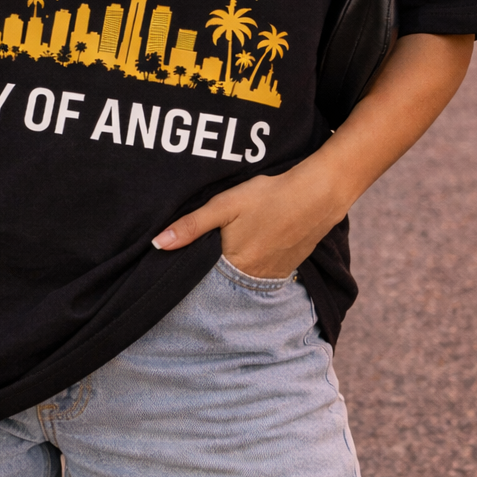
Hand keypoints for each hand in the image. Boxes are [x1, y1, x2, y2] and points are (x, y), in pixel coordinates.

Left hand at [151, 166, 349, 279]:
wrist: (318, 194)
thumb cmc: (268, 197)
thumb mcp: (224, 205)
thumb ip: (191, 226)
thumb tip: (158, 244)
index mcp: (235, 266)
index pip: (204, 281)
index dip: (194, 273)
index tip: (181, 271)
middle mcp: (254, 278)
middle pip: (225, 282)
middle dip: (214, 275)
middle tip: (209, 257)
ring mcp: (274, 275)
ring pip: (245, 279)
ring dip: (235, 271)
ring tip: (231, 253)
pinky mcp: (289, 267)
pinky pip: (264, 273)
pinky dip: (255, 265)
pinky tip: (254, 248)